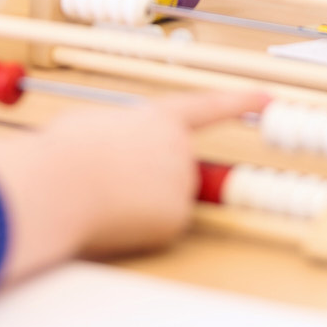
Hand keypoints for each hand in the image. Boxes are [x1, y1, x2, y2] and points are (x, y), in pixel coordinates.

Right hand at [0, 87, 265, 282]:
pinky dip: (137, 228)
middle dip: (147, 176)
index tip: (269, 98)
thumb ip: (123, 132)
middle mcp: (181, 149)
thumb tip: (120, 150)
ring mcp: (181, 185)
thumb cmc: (63, 152)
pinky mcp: (174, 220)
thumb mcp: (95, 124)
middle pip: (175, 166)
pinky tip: (111, 219)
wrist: (57, 186)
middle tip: (107, 178)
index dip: (240, 101)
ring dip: (138, 201)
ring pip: (164, 198)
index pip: (209, 107)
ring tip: (100, 195)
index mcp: (160, 118)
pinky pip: (158, 226)